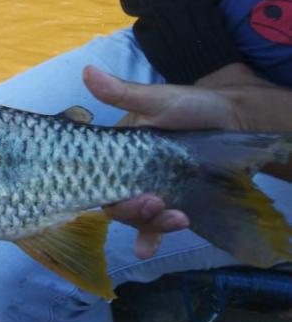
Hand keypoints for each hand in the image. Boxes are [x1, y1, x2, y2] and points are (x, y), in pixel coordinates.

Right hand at [84, 64, 291, 257]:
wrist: (235, 121)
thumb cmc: (193, 106)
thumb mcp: (157, 99)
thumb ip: (122, 93)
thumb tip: (87, 71)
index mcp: (119, 150)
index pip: (100, 176)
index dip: (106, 190)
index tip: (125, 193)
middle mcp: (130, 172)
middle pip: (117, 201)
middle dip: (133, 209)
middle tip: (157, 203)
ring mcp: (151, 188)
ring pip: (138, 214)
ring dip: (151, 222)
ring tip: (177, 217)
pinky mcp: (172, 201)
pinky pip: (156, 224)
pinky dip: (151, 236)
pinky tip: (146, 250)